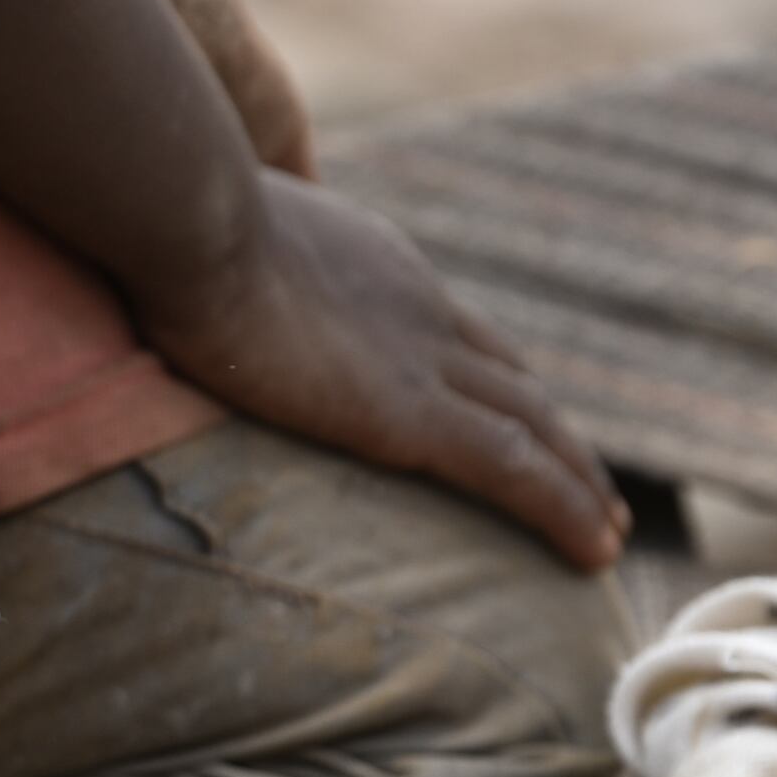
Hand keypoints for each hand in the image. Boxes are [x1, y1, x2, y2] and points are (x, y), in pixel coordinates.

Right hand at [136, 172, 625, 570]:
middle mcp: (419, 310)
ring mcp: (421, 361)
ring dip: (579, 481)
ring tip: (604, 533)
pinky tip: (594, 554)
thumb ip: (228, 260)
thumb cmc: (171, 224)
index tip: (516, 420)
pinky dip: (565, 510)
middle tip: (592, 489)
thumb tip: (187, 265)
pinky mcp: (410, 413)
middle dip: (557, 436)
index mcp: (376, 267)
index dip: (495, 382)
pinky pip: (514, 471)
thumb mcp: (214, 234)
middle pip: (513, 382)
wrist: (189, 222)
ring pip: (535, 429)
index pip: (457, 334)